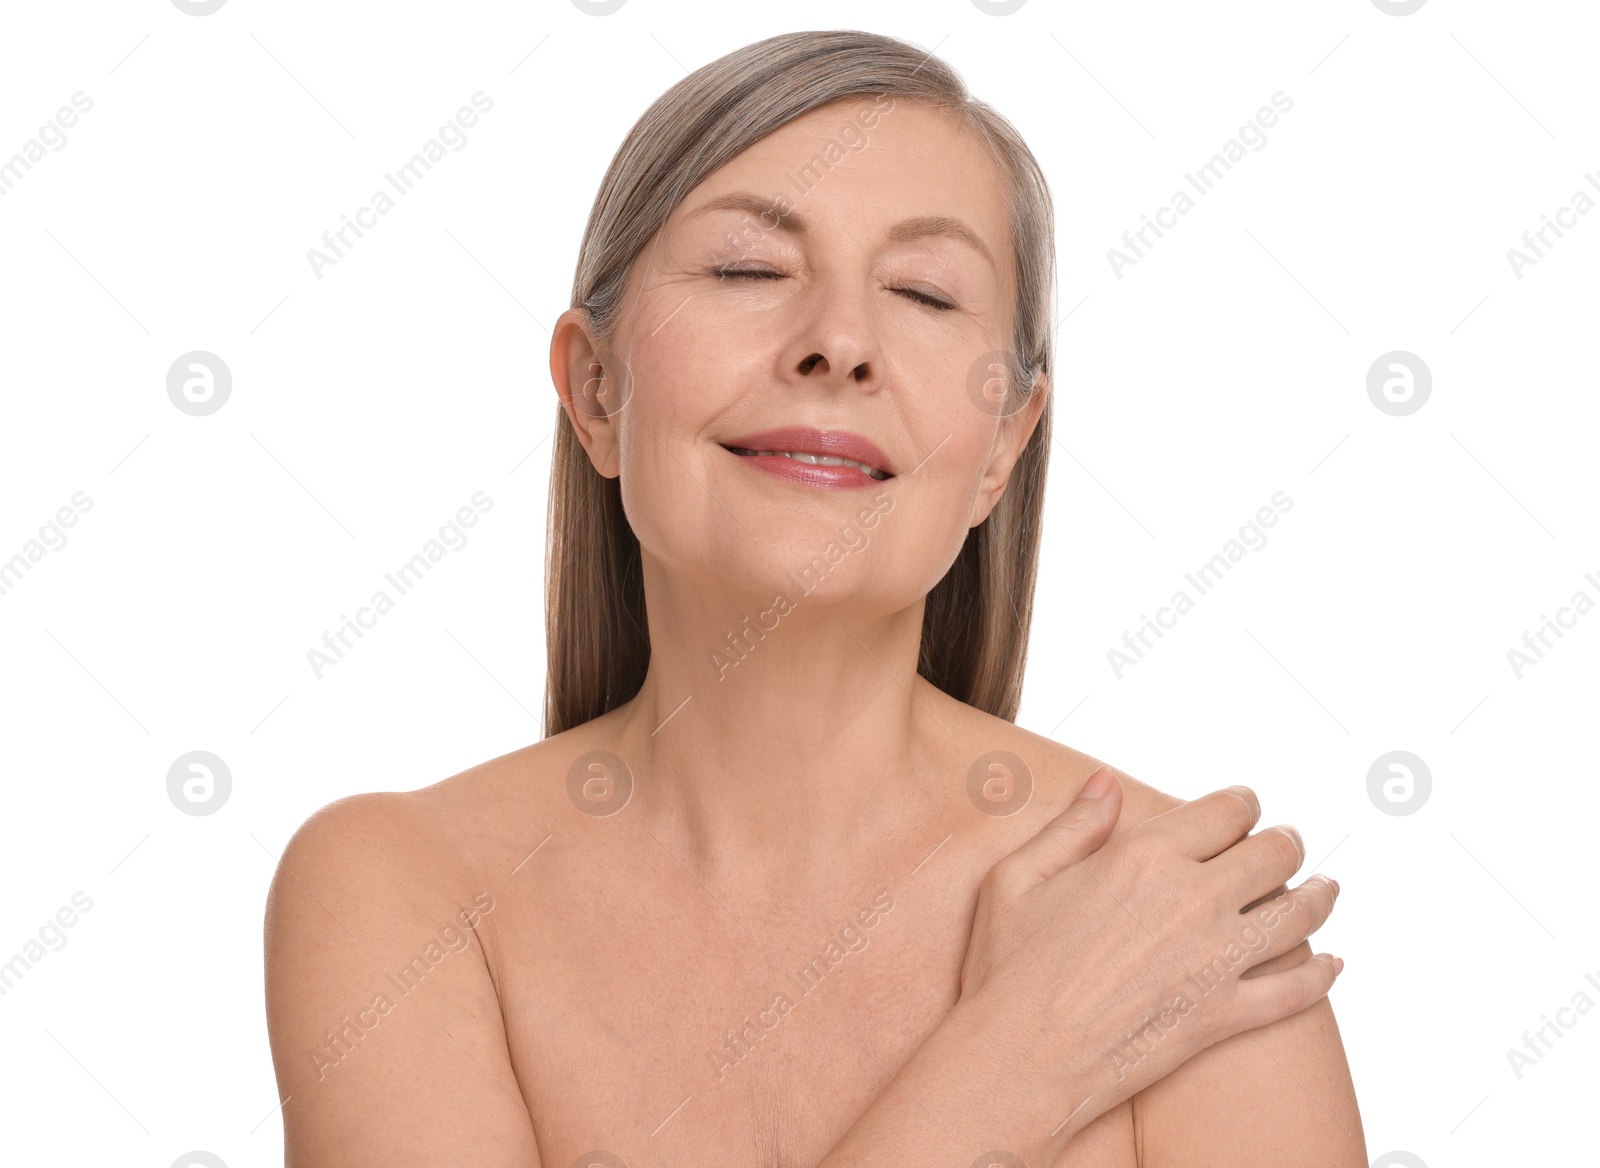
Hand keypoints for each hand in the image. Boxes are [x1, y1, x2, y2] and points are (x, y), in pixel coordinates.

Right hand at [957, 766, 1340, 1160]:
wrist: (1018, 1058)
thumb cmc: (1006, 967)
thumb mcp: (1019, 877)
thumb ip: (1073, 825)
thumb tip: (1106, 781)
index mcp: (1145, 856)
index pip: (1226, 810)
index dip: (1244, 803)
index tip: (1247, 807)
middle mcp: (1194, 899)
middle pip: (1275, 854)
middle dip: (1286, 842)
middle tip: (1289, 844)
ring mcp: (1217, 961)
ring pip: (1299, 914)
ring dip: (1320, 896)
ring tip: (1326, 889)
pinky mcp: (1226, 1017)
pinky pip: (1297, 990)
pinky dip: (1323, 974)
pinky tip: (1332, 965)